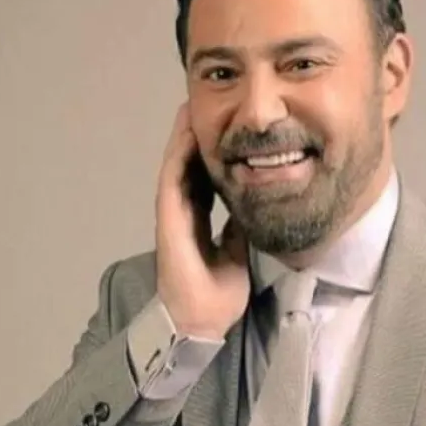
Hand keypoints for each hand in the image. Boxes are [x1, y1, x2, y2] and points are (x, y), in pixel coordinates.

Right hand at [154, 102, 249, 339]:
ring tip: (189, 108)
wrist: (201, 322)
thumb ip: (241, 225)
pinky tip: (185, 134)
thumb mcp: (239, 248)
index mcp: (199, 219)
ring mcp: (173, 216)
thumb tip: (257, 203)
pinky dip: (178, 157)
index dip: (213, 151)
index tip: (226, 126)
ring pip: (176, 166)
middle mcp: (183, 213)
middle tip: (204, 104)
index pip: (204, 177)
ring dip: (182, 137)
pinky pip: (172, 181)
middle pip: (188, 165)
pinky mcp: (169, 222)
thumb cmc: (218, 293)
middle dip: (194, 135)